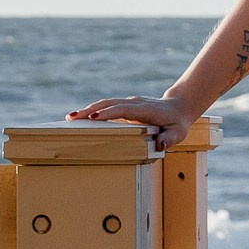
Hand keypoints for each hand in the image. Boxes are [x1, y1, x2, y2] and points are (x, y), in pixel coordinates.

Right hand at [67, 95, 194, 152]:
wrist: (179, 107)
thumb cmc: (177, 123)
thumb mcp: (178, 133)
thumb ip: (169, 139)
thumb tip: (159, 145)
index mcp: (146, 110)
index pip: (124, 110)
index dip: (108, 113)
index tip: (93, 117)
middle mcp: (135, 103)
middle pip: (110, 104)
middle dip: (91, 110)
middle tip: (72, 117)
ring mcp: (129, 103)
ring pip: (106, 103)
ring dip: (88, 109)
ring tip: (70, 117)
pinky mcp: (125, 106)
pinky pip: (107, 106)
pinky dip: (93, 110)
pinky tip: (80, 117)